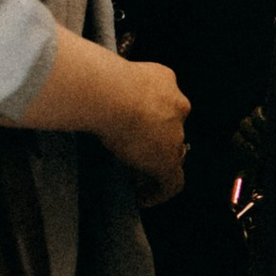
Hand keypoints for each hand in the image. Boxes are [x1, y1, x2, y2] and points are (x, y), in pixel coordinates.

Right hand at [102, 57, 190, 202]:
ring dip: (157, 165)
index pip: (165, 103)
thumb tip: (99, 96)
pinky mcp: (168, 160)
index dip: (153, 120)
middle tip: (137, 155)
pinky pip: (172, 183)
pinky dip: (160, 193)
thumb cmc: (104, 81)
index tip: (136, 130)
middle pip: (172, 128)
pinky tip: (145, 198)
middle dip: (157, 142)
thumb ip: (118, 88)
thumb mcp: (114, 76)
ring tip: (139, 179)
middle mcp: (177, 106)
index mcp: (165, 81)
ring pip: (173, 154)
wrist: (113, 94)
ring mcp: (174, 135)